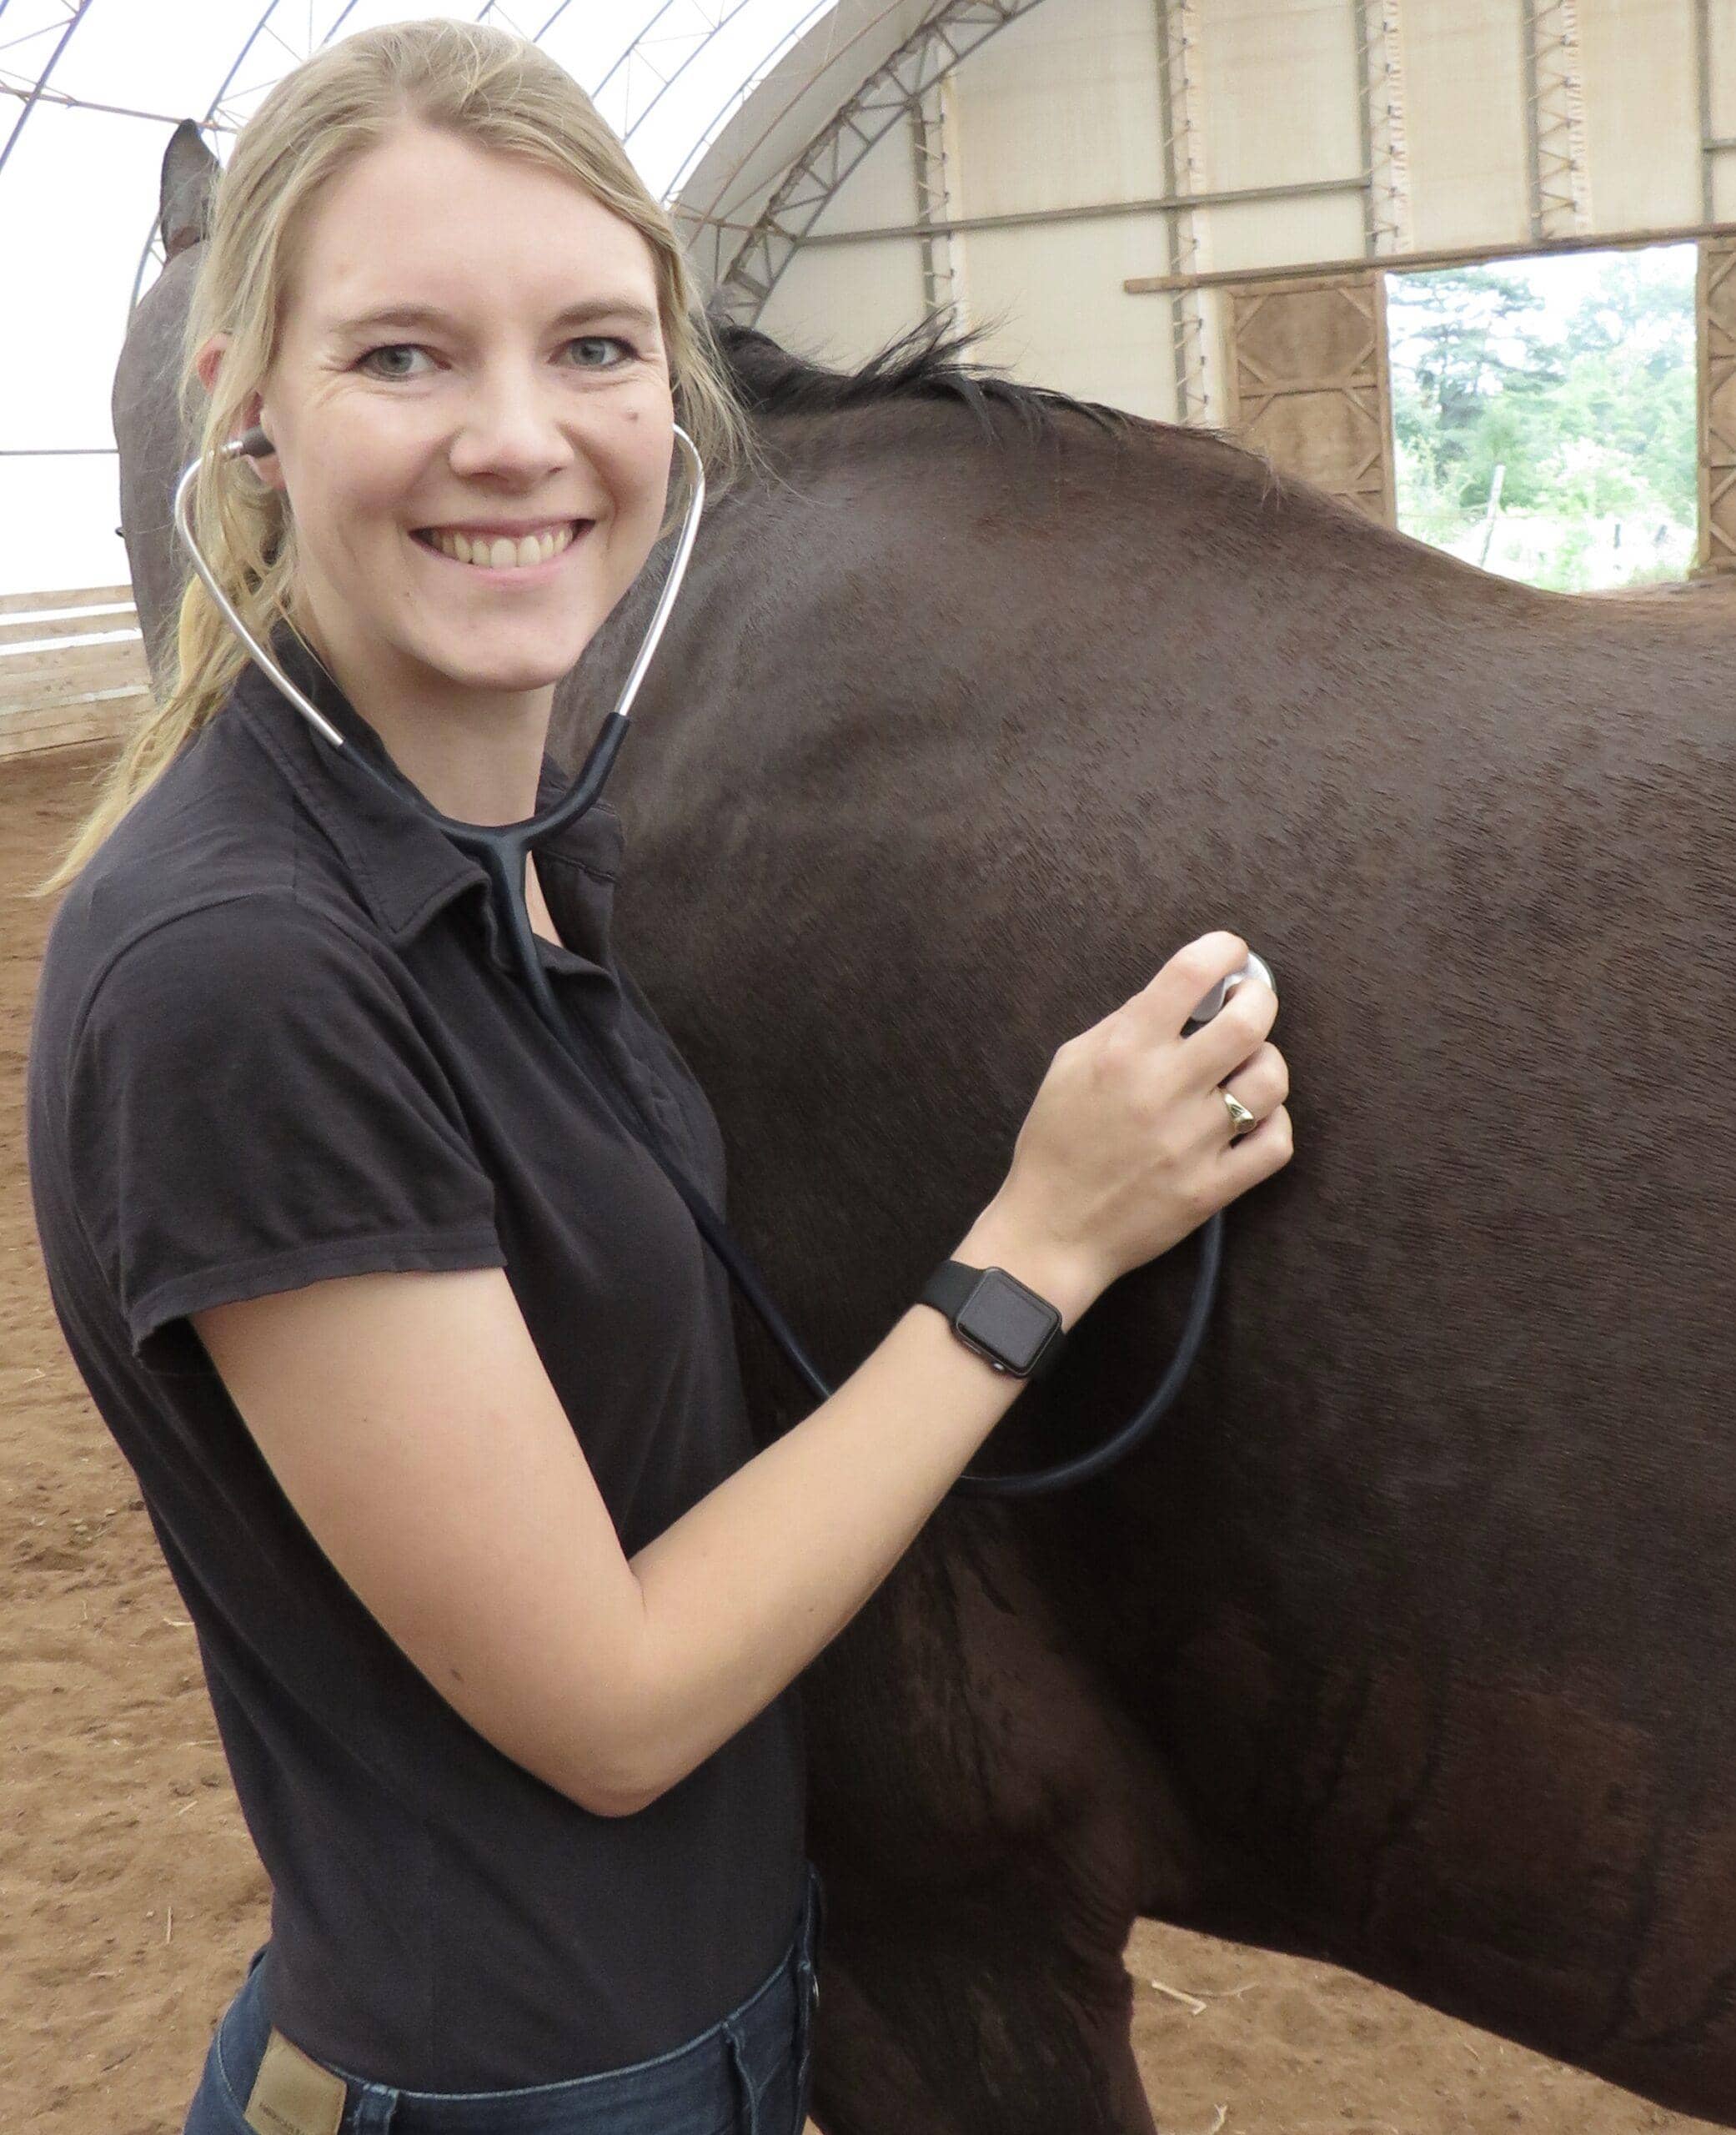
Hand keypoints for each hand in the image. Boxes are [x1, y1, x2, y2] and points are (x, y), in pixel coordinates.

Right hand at [990, 931, 1292, 1295]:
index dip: (1223, 950)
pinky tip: (1252, 1118)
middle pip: (1250, 1021)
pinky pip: (1276, 1143)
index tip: (1231, 952)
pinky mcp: (1212, 1188)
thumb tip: (1182, 995)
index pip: (1190, 975)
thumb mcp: (1069, 1065)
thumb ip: (1123, 1024)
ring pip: (1271, 1080)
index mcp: (1123, 1051)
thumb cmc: (1058, 1142)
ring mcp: (1193, 1142)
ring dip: (1266, 1063)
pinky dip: (1272, 1122)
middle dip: (1260, 998)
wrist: (1051, 1230)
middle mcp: (1163, 1090)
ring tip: (1246, 1066)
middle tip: (1251, 1002)